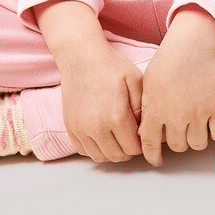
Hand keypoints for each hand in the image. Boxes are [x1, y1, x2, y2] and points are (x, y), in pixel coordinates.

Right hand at [40, 3, 143, 163]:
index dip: (142, 145)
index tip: (143, 136)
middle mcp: (96, 127)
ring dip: (113, 153)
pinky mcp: (70, 127)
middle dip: (129, 151)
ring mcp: (80, 129)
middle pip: (118, 156)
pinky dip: (96, 150)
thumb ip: (142, 109)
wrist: (81, 57)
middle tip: (134, 139)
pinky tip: (104, 138)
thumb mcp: (136, 82)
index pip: (133, 148)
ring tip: (120, 140)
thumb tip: (144, 131)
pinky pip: (84, 151)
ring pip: (101, 157)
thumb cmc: (111, 67)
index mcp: (116, 117)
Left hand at [139, 8, 214, 162]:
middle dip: (178, 142)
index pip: (150, 143)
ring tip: (197, 128)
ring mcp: (198, 112)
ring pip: (198, 144)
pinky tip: (213, 124)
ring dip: (197, 139)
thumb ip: (147, 107)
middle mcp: (176, 115)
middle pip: (177, 146)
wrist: (195, 39)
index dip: (152, 156)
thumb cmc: (171, 56)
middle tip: (181, 132)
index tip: (156, 160)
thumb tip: (145, 129)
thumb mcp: (149, 81)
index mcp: (155, 109)